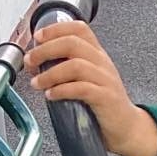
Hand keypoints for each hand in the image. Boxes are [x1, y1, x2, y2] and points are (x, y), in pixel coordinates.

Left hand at [26, 22, 156, 155]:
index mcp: (97, 54)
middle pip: (72, 43)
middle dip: (45, 50)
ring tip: (37, 83)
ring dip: (50, 73)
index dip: (55, 29)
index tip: (37, 37)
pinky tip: (51, 95)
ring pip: (75, 65)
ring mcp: (106, 79)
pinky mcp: (106, 98)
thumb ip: (65, 67)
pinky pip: (82, 88)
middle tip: (30, 61)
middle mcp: (102, 62)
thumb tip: (35, 63)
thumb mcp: (85, 78)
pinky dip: (61, 90)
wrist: (126, 126)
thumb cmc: (102, 103)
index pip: (79, 29)